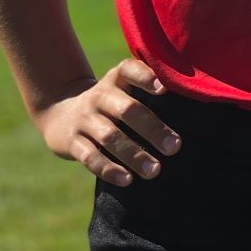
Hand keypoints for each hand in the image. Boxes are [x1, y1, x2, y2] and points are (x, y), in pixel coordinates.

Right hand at [37, 59, 180, 186]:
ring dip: (134, 154)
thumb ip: (148, 87)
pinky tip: (127, 179)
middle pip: (127, 109)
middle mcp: (99, 96)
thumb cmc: (108, 102)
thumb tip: (192, 103)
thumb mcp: (121, 87)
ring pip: (110, 137)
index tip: (163, 90)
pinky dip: (108, 169)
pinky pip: (90, 157)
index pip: (129, 71)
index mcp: (115, 79)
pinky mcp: (72, 142)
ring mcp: (84, 120)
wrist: (59, 113)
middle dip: (152, 128)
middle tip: (175, 147)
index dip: (145, 77)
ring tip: (155, 170)